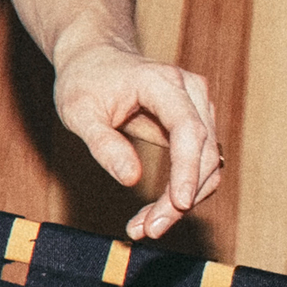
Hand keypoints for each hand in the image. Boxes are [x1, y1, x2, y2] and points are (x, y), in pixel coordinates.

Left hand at [50, 39, 220, 240]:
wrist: (94, 57)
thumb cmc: (83, 81)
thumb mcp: (78, 112)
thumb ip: (103, 143)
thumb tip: (131, 179)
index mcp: (162, 82)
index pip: (189, 129)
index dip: (187, 169)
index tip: (179, 204)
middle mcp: (190, 91)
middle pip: (203, 153)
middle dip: (181, 198)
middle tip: (147, 229)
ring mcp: (198, 107)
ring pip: (209, 163)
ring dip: (184, 200)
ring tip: (146, 227)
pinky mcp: (196, 123)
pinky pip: (200, 163)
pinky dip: (183, 191)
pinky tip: (156, 213)